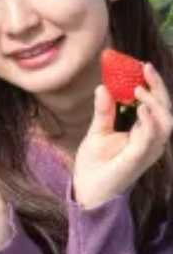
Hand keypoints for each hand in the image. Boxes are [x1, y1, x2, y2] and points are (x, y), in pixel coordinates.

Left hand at [72, 65, 172, 208]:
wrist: (87, 188)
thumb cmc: (95, 163)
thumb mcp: (97, 131)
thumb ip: (104, 111)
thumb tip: (102, 87)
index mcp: (143, 130)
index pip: (155, 103)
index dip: (153, 85)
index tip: (142, 65)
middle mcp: (151, 138)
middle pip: (165, 108)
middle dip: (158, 87)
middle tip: (145, 68)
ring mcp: (149, 148)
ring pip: (166, 121)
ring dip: (154, 102)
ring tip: (138, 87)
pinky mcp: (141, 157)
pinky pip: (152, 138)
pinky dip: (149, 121)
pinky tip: (142, 108)